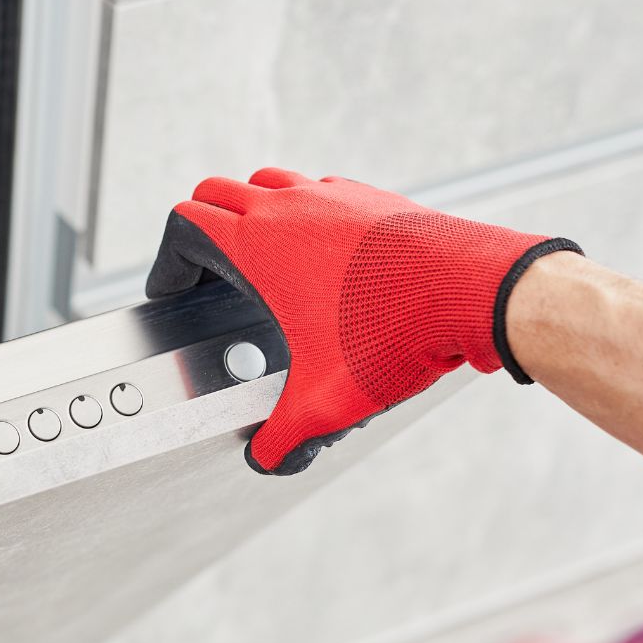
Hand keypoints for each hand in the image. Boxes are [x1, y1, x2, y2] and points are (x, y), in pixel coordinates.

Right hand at [146, 168, 578, 474]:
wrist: (475, 290)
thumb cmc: (398, 332)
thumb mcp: (328, 400)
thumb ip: (284, 435)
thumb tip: (266, 458)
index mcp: (259, 244)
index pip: (185, 225)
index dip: (167, 261)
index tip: (173, 289)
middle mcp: (289, 208)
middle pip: (216, 194)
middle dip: (200, 231)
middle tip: (203, 270)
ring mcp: (331, 196)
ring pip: (266, 183)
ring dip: (250, 212)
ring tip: (259, 257)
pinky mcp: (371, 199)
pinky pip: (317, 192)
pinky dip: (304, 214)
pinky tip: (322, 258)